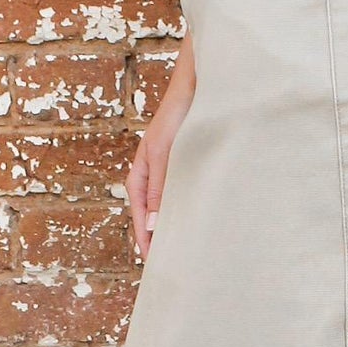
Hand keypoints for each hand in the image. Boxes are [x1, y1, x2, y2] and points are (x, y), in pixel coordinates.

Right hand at [128, 36, 195, 262]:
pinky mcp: (197, 164)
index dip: (146, 239)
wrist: (207, 80)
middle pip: (156, 214)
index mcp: (143, 170)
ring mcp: (177, 169)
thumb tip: (153, 227)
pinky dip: (195, 210)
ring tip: (191, 252)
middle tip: (174, 266)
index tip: (154, 264)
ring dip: (180, 226)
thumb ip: (160, 188)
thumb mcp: (166, 152)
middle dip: (162, 238)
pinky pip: (191, 194)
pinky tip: (207, 222)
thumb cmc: (182, 110)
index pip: (139, 214)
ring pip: (175, 206)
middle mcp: (159, 172)